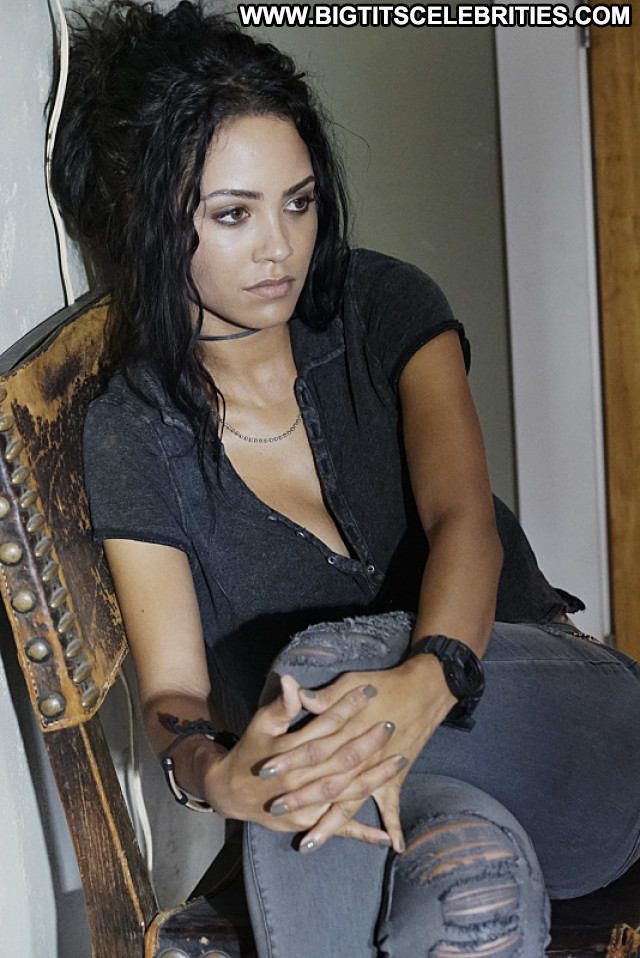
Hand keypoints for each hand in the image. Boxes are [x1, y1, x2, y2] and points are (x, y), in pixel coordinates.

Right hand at [201, 674, 399, 845]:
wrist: (231, 791)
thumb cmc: (250, 751)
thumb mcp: (261, 724)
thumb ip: (281, 706)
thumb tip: (291, 681)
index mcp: (290, 751)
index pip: (325, 725)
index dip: (347, 707)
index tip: (369, 691)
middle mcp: (300, 779)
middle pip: (341, 758)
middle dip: (368, 741)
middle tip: (391, 723)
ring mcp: (305, 804)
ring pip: (346, 791)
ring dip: (375, 778)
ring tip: (401, 761)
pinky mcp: (307, 821)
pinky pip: (338, 827)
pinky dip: (362, 832)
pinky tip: (387, 837)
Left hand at [257, 655, 455, 851]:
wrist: (425, 688)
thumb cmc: (385, 684)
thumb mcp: (350, 682)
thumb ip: (325, 696)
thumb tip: (298, 694)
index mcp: (347, 730)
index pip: (310, 748)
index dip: (288, 759)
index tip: (264, 771)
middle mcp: (361, 755)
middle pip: (326, 780)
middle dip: (300, 797)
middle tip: (275, 809)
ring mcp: (379, 769)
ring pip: (349, 801)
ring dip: (330, 822)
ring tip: (309, 842)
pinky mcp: (395, 774)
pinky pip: (391, 804)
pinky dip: (392, 825)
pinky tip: (392, 846)